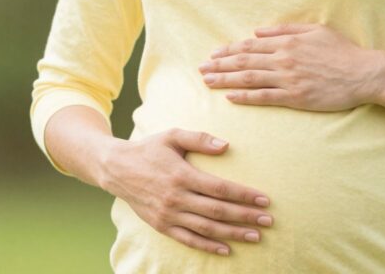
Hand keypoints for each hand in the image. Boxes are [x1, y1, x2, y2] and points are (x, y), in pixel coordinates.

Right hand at [100, 128, 273, 256]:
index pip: (220, 188)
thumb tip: (226, 145)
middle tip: (268, 221)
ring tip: (255, 236)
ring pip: (206, 229)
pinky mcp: (161, 226)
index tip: (264, 200)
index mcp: (182, 175)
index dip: (243, 195)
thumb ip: (199, 138)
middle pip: (217, 211)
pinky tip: (226, 249)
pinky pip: (188, 239)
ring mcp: (168, 214)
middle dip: (245, 217)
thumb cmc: (150, 149)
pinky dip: (208, 246)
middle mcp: (176, 198)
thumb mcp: (173, 135)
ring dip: (232, 234)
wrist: (116, 168)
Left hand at [198, 23, 382, 110]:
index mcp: (288, 41)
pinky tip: (231, 98)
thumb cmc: (342, 51)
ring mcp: (288, 78)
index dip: (229, 50)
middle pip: (244, 61)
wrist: (363, 73)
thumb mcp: (315, 30)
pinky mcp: (295, 96)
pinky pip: (264, 97)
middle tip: (201, 70)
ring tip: (208, 82)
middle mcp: (284, 58)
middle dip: (219, 65)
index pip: (251, 45)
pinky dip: (245, 97)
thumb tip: (259, 31)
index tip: (213, 55)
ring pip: (249, 78)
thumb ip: (286, 29)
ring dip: (225, 80)